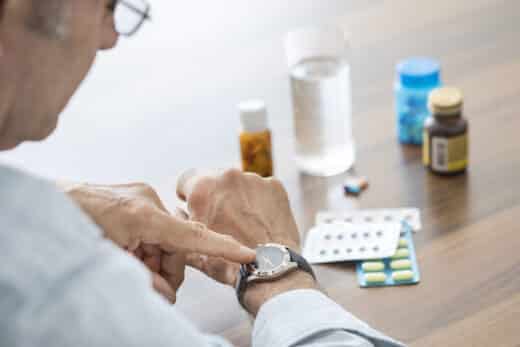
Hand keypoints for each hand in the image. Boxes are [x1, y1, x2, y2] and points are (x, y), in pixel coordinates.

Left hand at [61, 182, 255, 301]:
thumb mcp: (109, 261)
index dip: (223, 247)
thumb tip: (167, 293)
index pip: (192, 235)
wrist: (46, 204)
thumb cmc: (71, 227)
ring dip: (154, 257)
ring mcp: (141, 195)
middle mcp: (147, 199)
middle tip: (150, 283)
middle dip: (167, 266)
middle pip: (177, 243)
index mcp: (143, 214)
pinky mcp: (135, 196)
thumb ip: (144, 278)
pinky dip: (147, 245)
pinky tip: (129, 250)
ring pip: (165, 237)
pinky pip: (153, 227)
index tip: (248, 254)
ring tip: (130, 263)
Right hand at [177, 169, 317, 314]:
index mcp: (202, 188)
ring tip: (243, 224)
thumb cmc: (230, 265)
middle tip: (222, 220)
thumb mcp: (193, 248)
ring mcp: (254, 179)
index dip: (188, 195)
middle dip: (215, 196)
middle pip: (215, 179)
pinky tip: (260, 221)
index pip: (187, 179)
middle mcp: (228, 176)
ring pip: (239, 183)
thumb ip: (180, 225)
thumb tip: (178, 212)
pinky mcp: (274, 186)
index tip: (197, 207)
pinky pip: (261, 188)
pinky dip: (259, 201)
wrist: (270, 272)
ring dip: (238, 197)